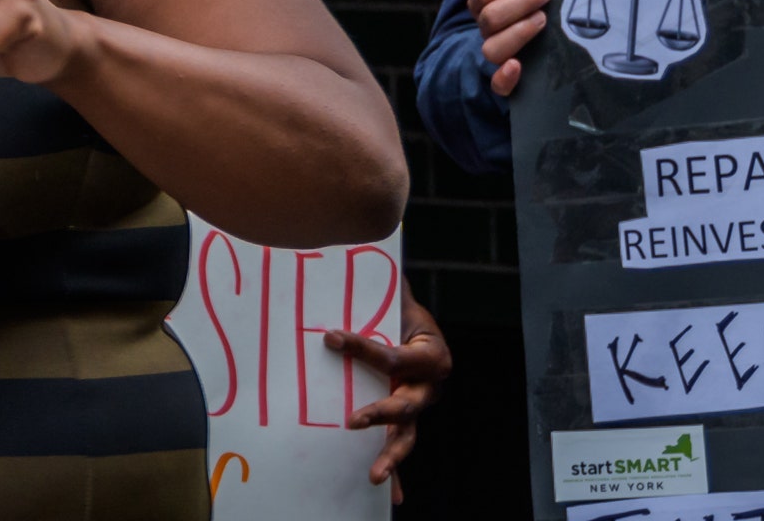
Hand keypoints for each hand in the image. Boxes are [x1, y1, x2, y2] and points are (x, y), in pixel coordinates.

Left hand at [328, 296, 451, 500]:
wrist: (418, 324)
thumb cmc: (402, 308)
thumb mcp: (398, 298)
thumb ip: (381, 291)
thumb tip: (348, 265)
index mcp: (432, 354)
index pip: (395, 357)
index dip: (363, 348)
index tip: (331, 338)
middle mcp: (429, 386)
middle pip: (406, 404)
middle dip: (380, 414)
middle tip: (352, 422)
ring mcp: (419, 405)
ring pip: (406, 434)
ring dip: (392, 456)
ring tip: (374, 476)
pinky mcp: (407, 418)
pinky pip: (401, 444)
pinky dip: (399, 472)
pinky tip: (394, 497)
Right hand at [468, 0, 552, 97]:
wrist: (537, 50)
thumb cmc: (534, 7)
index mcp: (483, 5)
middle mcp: (485, 30)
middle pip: (488, 16)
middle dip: (519, 1)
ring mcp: (495, 55)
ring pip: (491, 48)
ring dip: (517, 31)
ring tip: (542, 20)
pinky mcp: (506, 81)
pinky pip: (497, 85)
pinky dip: (504, 77)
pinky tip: (517, 66)